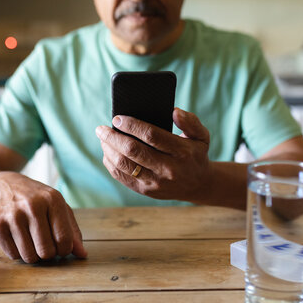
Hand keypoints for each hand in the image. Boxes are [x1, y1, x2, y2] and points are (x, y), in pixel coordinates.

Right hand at [0, 172, 86, 262]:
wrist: (6, 187)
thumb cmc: (39, 201)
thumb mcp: (60, 209)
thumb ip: (73, 232)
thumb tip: (82, 254)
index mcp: (53, 199)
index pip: (64, 239)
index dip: (65, 250)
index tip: (62, 247)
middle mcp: (32, 206)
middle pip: (46, 251)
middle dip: (49, 254)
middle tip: (46, 244)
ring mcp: (13, 215)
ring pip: (29, 256)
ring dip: (34, 255)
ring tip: (33, 242)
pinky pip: (13, 255)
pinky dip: (19, 253)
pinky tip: (20, 239)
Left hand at [95, 108, 210, 201]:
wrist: (198, 185)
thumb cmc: (195, 154)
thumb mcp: (201, 136)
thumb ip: (190, 122)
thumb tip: (173, 111)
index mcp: (181, 152)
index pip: (152, 136)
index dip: (131, 126)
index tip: (117, 118)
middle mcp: (168, 169)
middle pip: (133, 151)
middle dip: (113, 137)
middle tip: (102, 128)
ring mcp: (156, 182)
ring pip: (124, 165)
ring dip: (108, 150)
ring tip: (103, 138)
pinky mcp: (146, 191)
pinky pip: (122, 177)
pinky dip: (111, 163)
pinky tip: (108, 152)